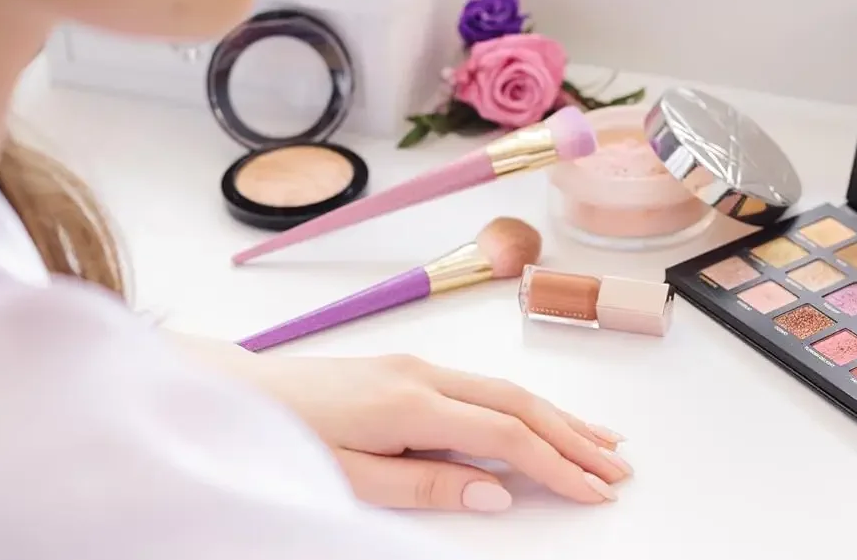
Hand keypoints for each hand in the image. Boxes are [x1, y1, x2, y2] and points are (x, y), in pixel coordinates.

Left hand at [175, 335, 631, 512]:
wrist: (236, 391)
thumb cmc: (284, 438)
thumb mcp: (350, 478)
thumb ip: (427, 484)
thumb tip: (498, 490)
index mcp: (411, 402)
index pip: (507, 435)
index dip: (558, 466)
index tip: (596, 492)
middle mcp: (424, 374)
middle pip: (521, 404)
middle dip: (575, 438)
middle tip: (620, 471)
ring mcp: (418, 365)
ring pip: (509, 389)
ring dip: (559, 417)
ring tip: (604, 443)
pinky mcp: (409, 368)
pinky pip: (484, 385)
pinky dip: (525, 404)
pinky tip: (542, 417)